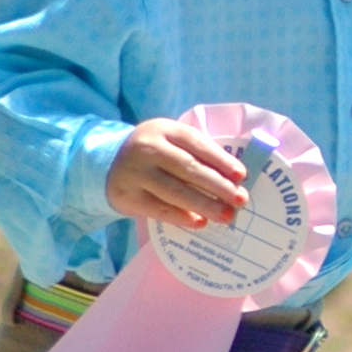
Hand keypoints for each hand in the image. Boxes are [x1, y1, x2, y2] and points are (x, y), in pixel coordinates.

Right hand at [105, 118, 248, 230]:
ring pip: (175, 191)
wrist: (109, 165)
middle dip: (218, 186)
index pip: (197, 143)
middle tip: (240, 200)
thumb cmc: (155, 153)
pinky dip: (182, 217)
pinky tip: (200, 222)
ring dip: (205, 205)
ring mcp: (135, 173)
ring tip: (227, 215)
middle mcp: (148, 148)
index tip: (241, 176)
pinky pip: (160, 209)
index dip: (221, 160)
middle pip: (189, 168)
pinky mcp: (128, 197)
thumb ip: (197, 153)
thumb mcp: (171, 142)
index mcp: (164, 129)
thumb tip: (233, 179)